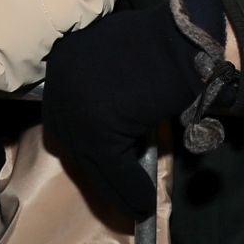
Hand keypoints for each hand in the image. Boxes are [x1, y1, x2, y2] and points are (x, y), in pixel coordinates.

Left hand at [42, 5, 204, 218]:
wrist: (183, 41)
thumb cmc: (157, 46)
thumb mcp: (110, 58)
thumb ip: (97, 85)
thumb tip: (101, 124)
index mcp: (61, 60)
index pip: (60, 112)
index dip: (76, 138)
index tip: (92, 157)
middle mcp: (60, 82)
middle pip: (68, 136)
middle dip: (88, 161)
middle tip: (112, 179)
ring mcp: (75, 107)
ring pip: (89, 158)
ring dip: (111, 184)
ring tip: (132, 201)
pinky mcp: (97, 131)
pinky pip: (111, 168)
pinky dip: (129, 187)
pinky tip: (143, 202)